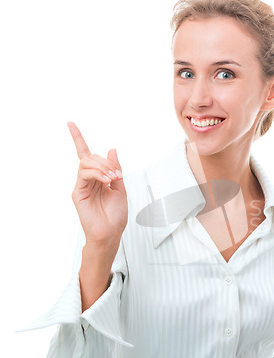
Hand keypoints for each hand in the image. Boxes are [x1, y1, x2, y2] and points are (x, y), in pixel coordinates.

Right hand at [68, 122, 127, 244]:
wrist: (111, 233)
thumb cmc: (116, 216)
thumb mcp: (120, 188)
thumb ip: (116, 169)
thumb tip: (112, 149)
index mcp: (98, 178)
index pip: (87, 155)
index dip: (78, 139)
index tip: (69, 123)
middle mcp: (89, 180)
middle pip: (91, 158)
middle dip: (106, 162)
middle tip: (118, 175)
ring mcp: (82, 186)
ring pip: (86, 163)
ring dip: (102, 167)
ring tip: (114, 178)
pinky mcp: (78, 192)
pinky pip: (84, 174)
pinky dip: (97, 173)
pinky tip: (106, 180)